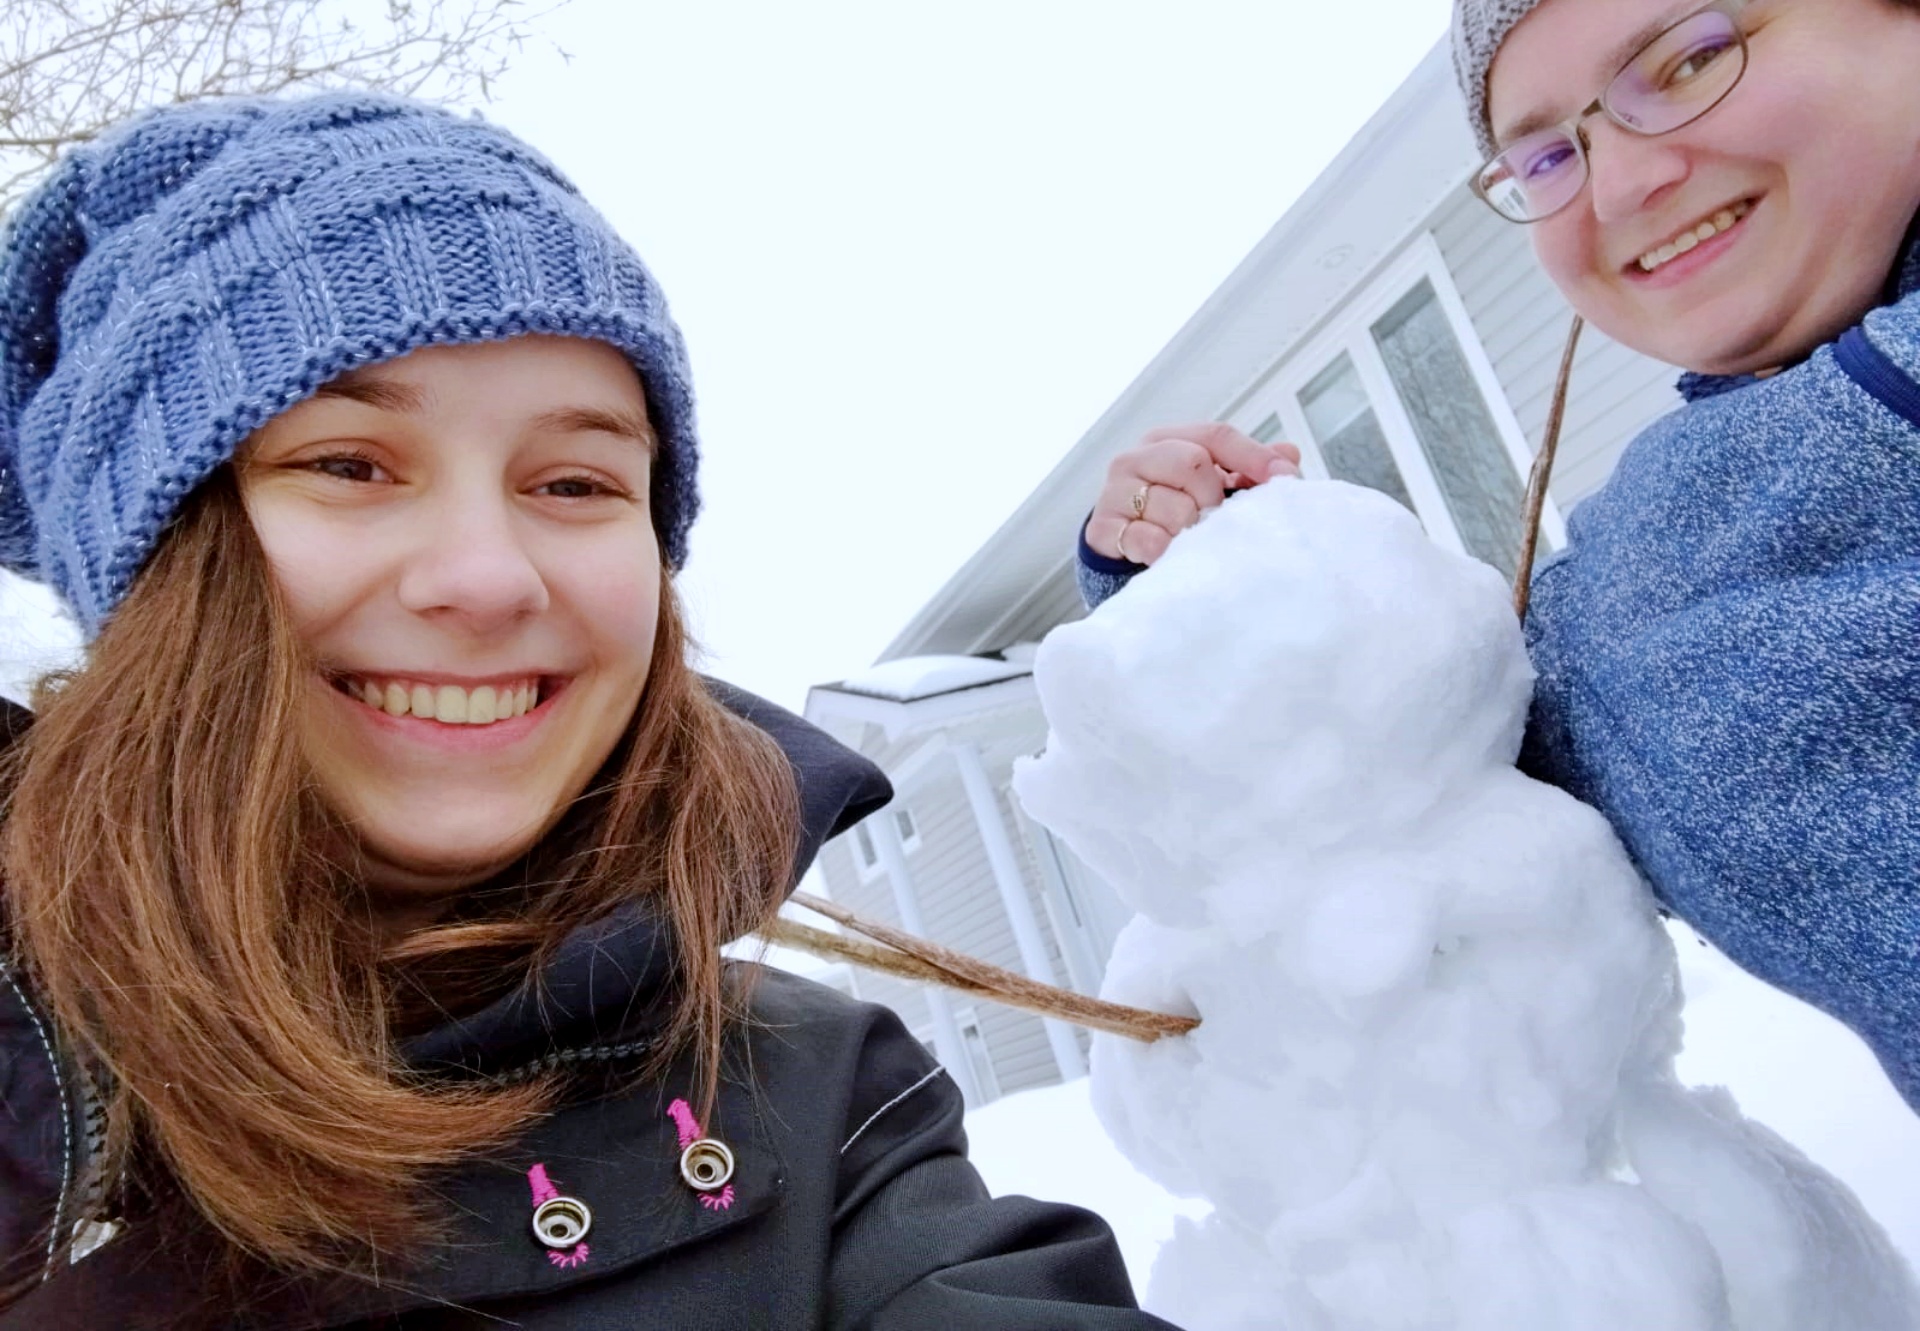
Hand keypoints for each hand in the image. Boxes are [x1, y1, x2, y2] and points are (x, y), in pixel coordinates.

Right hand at [1086, 423, 1301, 565]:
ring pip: (1174, 508)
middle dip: (1213, 498)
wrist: (1121, 545)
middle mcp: (1136, 457)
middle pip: (1193, 464)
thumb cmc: (1173, 509)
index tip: (1284, 478)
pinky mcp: (1104, 527)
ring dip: (1190, 531)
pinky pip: (1149, 540)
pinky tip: (1168, 555)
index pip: (1216, 435)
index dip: (1253, 456)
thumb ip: (1248, 470)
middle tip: (1214, 520)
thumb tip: (1289, 456)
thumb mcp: (1211, 486)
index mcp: (1167, 440)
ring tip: (1188, 540)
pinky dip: (1166, 552)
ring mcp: (1116, 491)